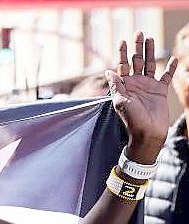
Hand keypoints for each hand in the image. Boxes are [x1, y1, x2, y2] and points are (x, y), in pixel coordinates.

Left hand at [104, 32, 178, 163]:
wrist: (147, 133)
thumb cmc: (132, 120)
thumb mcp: (120, 102)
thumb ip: (116, 86)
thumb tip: (108, 71)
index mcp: (124, 86)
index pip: (122, 65)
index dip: (122, 53)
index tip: (122, 41)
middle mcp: (135, 84)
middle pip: (136, 61)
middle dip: (137, 47)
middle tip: (139, 32)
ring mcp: (148, 86)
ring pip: (149, 64)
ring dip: (150, 52)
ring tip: (151, 38)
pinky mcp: (160, 91)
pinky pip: (166, 76)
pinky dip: (170, 68)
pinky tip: (173, 58)